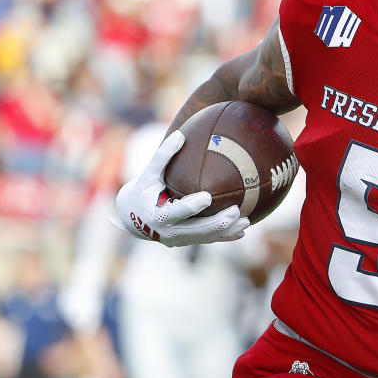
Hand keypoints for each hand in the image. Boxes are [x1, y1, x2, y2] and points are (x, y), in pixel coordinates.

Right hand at [112, 131, 249, 246]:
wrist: (132, 219)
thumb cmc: (142, 191)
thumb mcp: (148, 174)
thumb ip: (162, 156)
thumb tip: (180, 134)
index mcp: (156, 216)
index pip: (176, 212)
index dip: (191, 207)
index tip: (208, 197)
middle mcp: (167, 232)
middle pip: (196, 230)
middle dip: (217, 223)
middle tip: (236, 210)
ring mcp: (177, 240)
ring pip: (205, 237)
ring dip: (226, 231)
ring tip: (246, 221)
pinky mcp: (186, 242)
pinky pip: (207, 240)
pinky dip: (224, 237)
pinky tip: (241, 232)